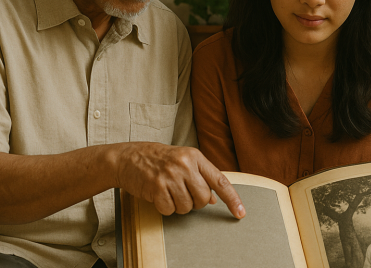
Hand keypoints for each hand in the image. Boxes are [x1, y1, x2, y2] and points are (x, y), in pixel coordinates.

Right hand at [113, 142, 244, 217]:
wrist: (129, 157)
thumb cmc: (159, 160)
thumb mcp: (183, 162)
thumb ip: (200, 178)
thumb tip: (213, 199)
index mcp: (196, 157)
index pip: (220, 180)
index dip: (232, 199)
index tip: (240, 213)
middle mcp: (185, 165)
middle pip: (203, 198)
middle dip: (195, 202)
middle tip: (182, 192)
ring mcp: (171, 175)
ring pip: (187, 207)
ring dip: (178, 205)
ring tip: (168, 191)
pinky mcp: (157, 187)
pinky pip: (170, 210)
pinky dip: (165, 207)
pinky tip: (158, 195)